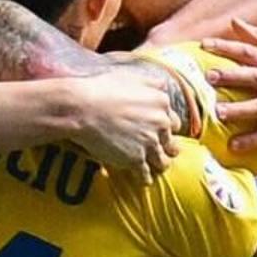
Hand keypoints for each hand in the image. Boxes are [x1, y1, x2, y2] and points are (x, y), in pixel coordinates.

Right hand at [65, 65, 184, 175]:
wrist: (81, 107)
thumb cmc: (101, 89)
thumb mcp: (131, 77)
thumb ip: (150, 83)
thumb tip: (162, 85)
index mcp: (161, 102)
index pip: (175, 122)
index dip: (166, 129)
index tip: (161, 133)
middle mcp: (161, 123)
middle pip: (171, 143)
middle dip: (166, 148)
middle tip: (160, 151)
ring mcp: (149, 142)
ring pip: (163, 161)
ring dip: (159, 164)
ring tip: (154, 168)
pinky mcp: (136, 159)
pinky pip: (146, 174)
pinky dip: (145, 178)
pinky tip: (143, 180)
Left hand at [204, 23, 256, 149]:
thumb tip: (234, 22)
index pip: (250, 51)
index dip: (226, 47)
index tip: (203, 45)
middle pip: (253, 77)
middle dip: (230, 76)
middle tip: (209, 77)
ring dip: (240, 110)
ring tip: (219, 112)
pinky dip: (254, 140)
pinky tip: (235, 145)